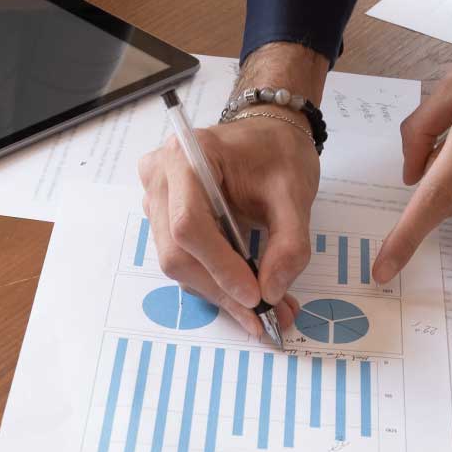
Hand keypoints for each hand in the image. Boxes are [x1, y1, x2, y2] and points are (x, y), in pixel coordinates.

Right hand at [138, 115, 307, 337]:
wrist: (266, 134)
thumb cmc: (277, 152)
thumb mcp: (295, 193)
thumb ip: (289, 243)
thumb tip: (271, 292)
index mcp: (186, 156)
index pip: (190, 225)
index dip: (220, 267)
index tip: (256, 297)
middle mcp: (159, 177)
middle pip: (177, 252)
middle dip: (222, 290)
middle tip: (266, 317)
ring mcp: (155, 199)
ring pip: (178, 264)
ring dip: (220, 293)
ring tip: (266, 310)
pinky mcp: (163, 219)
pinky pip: (183, 260)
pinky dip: (215, 282)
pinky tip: (246, 293)